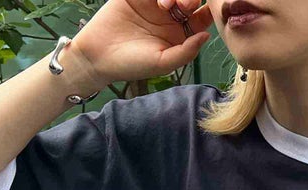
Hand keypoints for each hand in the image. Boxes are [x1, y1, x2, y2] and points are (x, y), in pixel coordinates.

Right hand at [69, 0, 213, 87]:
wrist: (99, 55)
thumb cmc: (132, 65)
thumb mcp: (163, 63)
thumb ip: (187, 51)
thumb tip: (207, 35)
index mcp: (180, 34)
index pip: (201, 18)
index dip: (208, 12)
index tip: (209, 10)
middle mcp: (170, 17)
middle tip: (184, 5)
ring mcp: (154, 3)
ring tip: (166, 4)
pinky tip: (157, 0)